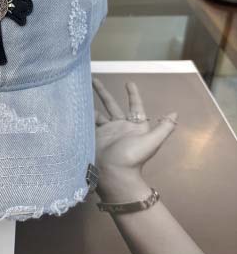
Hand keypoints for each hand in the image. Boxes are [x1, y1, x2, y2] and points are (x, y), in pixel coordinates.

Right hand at [93, 79, 176, 201]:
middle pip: (112, 105)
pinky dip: (84, 115)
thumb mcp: (152, 141)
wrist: (115, 174)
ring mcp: (106, 131)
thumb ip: (164, 127)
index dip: (133, 94)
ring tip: (81, 93)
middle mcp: (120, 127)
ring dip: (91, 103)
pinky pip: (89, 122)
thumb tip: (175, 113)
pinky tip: (77, 107)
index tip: (129, 82)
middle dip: (103, 93)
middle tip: (94, 80)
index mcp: (135, 126)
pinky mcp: (95, 136)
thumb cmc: (133, 156)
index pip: (135, 106)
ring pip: (98, 113)